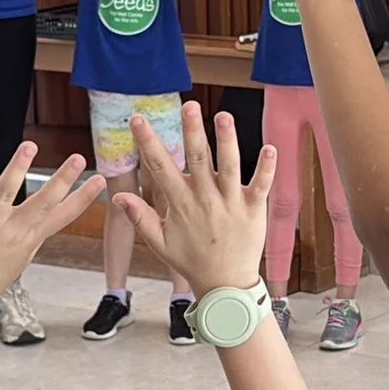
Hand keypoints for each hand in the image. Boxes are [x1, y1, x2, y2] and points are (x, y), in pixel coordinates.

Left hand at [0, 142, 105, 290]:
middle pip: (42, 202)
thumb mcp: (22, 255)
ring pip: (5, 193)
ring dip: (17, 168)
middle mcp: (14, 230)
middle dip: (62, 180)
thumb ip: (35, 232)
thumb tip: (50, 216)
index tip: (100, 181)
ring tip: (30, 146)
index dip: (83, 199)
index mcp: (30, 237)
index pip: (62, 216)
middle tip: (79, 159)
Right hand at [117, 105, 274, 294]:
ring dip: (228, 140)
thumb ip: (140, 217)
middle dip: (191, 131)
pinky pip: (262, 185)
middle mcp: (206, 200)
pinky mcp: (254, 210)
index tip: (137, 119)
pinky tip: (271, 147)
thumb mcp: (160, 242)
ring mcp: (232, 204)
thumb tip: (118, 196)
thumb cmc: (191, 261)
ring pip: (230, 167)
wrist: (225, 284)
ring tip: (224, 116)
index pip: (160, 167)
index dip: (148, 142)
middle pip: (198, 159)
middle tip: (187, 105)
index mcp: (181, 204)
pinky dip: (267, 168)